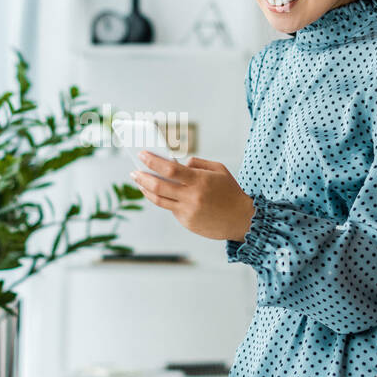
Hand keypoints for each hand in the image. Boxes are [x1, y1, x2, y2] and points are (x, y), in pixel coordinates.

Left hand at [129, 153, 255, 241]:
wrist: (242, 219)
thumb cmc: (230, 191)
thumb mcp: (219, 169)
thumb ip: (197, 163)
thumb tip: (176, 163)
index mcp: (200, 180)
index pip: (169, 169)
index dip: (152, 161)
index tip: (141, 154)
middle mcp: (192, 197)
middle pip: (158, 186)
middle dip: (142, 177)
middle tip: (133, 171)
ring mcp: (188, 212)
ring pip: (159, 200)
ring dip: (145, 189)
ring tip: (139, 182)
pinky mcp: (187, 223)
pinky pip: (170, 209)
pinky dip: (163, 200)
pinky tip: (157, 193)